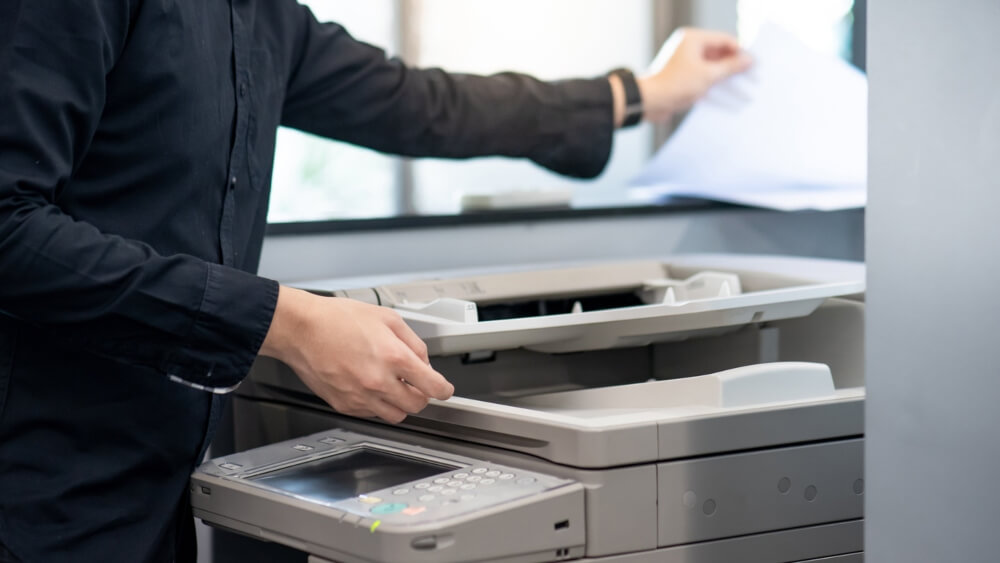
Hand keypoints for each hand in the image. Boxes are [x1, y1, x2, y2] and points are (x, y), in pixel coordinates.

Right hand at [259, 286, 453, 423]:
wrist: (301, 329)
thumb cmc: (337, 319)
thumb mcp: (387, 318)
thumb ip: (413, 342)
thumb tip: (424, 363)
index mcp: (394, 357)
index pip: (433, 386)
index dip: (444, 389)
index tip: (445, 389)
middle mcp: (379, 381)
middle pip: (417, 405)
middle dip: (422, 396)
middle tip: (417, 385)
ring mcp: (360, 397)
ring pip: (395, 416)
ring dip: (401, 404)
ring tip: (394, 387)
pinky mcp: (344, 405)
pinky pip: (371, 414)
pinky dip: (378, 406)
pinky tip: (372, 388)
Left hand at [611, 28, 751, 125]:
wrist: (649, 102)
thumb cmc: (675, 85)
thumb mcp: (708, 75)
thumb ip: (730, 67)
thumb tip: (749, 60)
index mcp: (693, 39)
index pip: (724, 40)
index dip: (741, 51)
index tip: (755, 63)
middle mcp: (689, 48)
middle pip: (719, 54)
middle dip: (736, 66)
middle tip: (753, 76)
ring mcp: (686, 63)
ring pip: (713, 68)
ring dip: (728, 78)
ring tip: (745, 88)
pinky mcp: (684, 77)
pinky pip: (705, 78)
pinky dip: (716, 86)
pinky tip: (730, 96)